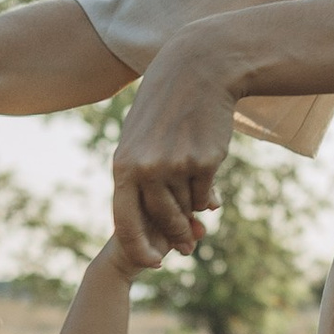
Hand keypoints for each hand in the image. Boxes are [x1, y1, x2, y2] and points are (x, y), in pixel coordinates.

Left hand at [109, 36, 232, 268]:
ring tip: (198, 218)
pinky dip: (207, 197)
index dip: (140, 247)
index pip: (126, 220)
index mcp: (124, 165)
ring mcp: (175, 166)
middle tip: (187, 250)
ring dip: (192, 216)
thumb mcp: (143, 140)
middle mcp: (146, 169)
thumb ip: (146, 178)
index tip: (154, 263)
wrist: (199, 70)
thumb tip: (160, 216)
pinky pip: (204, 195)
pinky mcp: (204, 162)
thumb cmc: (167, 106)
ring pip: (185, 209)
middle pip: (161, 221)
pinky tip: (210, 190)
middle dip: (175, 238)